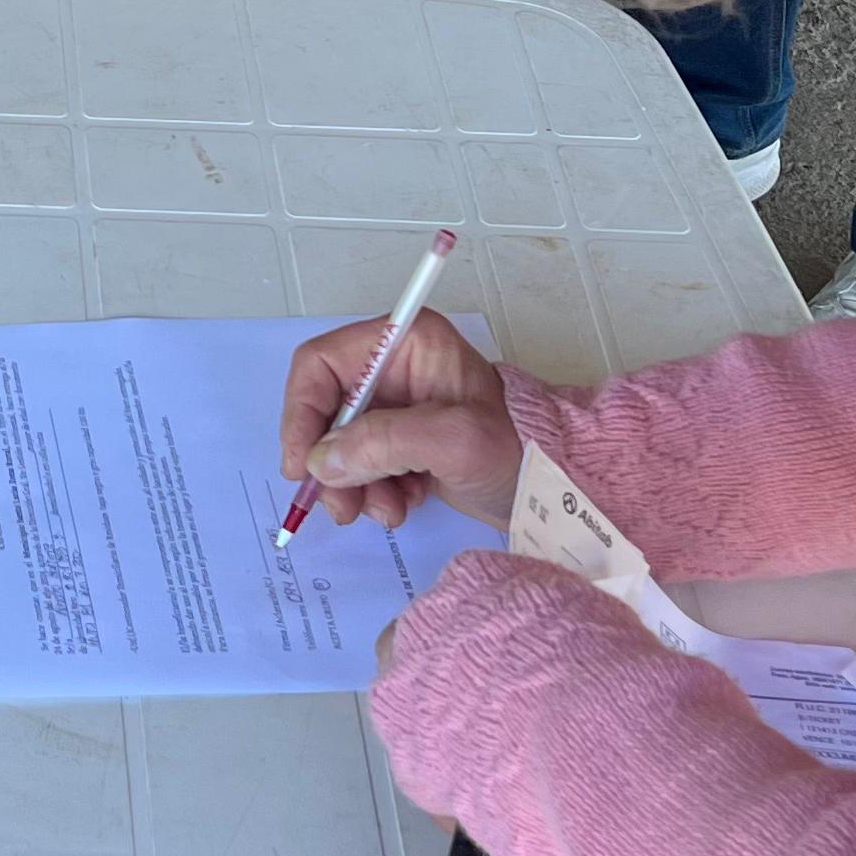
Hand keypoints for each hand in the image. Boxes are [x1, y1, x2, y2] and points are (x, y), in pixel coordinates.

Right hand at [278, 308, 519, 528]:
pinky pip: (364, 466)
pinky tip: (406, 504)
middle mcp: (394, 368)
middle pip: (326, 411)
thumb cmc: (514, 448)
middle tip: (342, 508)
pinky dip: (375, 492)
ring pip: (341, 445)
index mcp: (405, 342)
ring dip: (353, 486)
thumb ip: (382, 444)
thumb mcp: (451, 440)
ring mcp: (398, 407)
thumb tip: (321, 462)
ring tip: (386, 513)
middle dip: (330, 463)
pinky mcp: (404, 443)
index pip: (321, 365)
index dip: (302, 413)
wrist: (554, 488)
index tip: (302, 466)